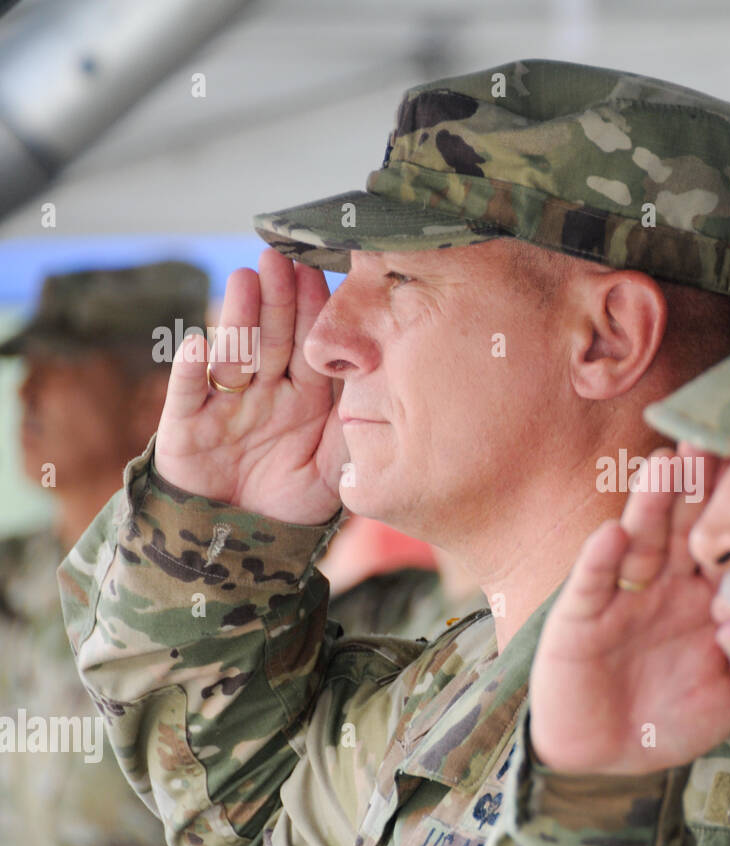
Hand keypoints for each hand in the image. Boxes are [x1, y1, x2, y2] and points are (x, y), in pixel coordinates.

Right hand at [153, 248, 346, 524]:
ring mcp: (226, 404)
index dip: (315, 311)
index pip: (312, 346)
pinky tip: (200, 342)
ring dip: (239, 317)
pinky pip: (189, 393)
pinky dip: (192, 370)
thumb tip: (383, 397)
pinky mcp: (187, 425)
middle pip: (273, 337)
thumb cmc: (293, 504)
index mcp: (306, 398)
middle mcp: (266, 393)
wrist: (241, 544)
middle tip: (281, 258)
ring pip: (235, 353)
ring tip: (246, 280)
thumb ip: (354, 435)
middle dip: (277, 298)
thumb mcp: (335, 472)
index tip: (320, 272)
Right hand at [529, 446, 729, 773]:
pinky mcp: (579, 618)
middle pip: (683, 522)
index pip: (726, 538)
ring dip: (650, 503)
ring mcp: (621, 596)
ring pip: (638, 539)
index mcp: (704, 594)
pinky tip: (611, 535)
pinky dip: (599, 560)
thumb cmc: (672, 719)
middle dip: (698, 482)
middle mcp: (664, 584)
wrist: (608, 759)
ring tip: (664, 465)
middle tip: (713, 437)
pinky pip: (592, 583)